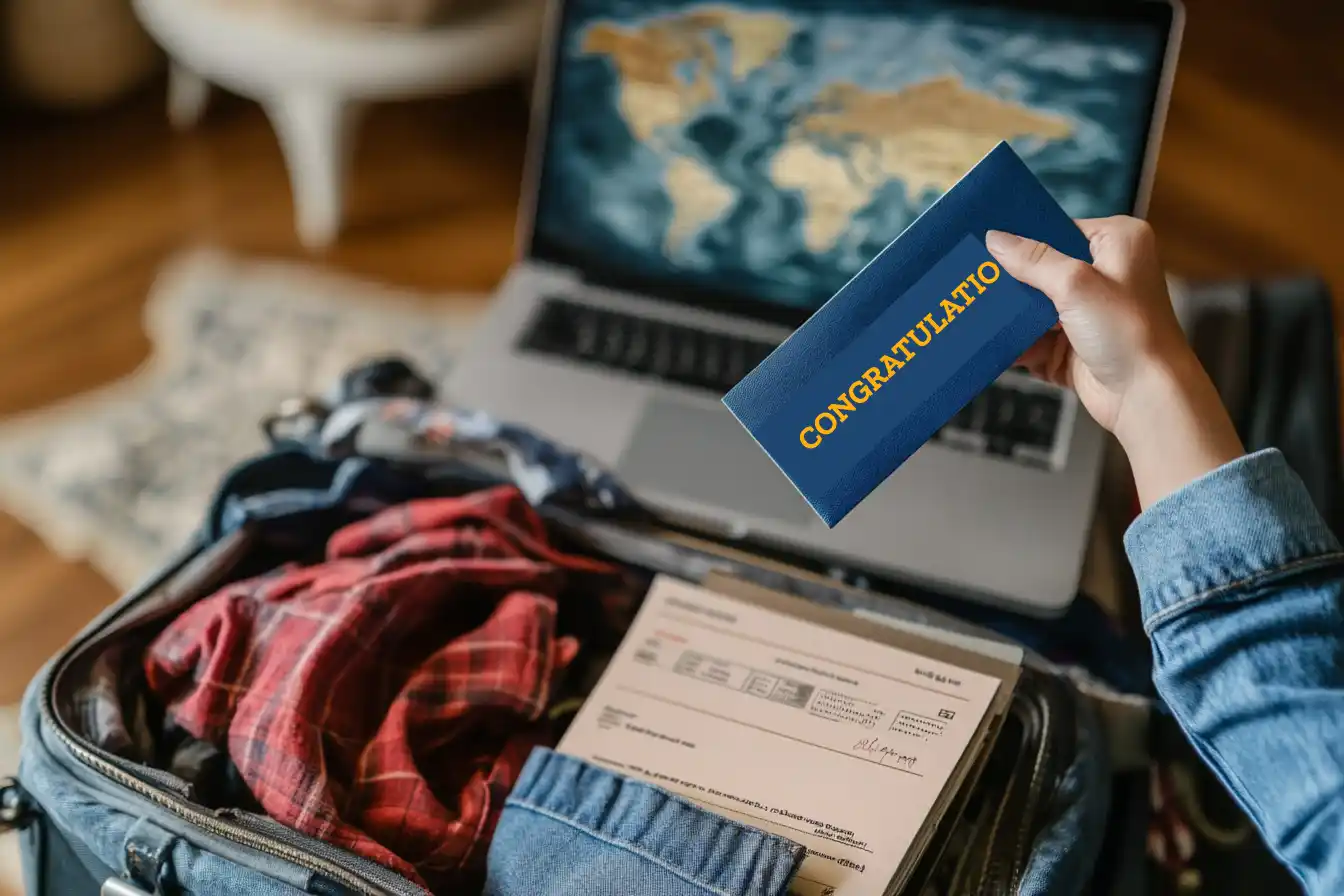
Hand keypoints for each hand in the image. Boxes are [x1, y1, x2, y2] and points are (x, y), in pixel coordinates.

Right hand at [985, 217, 1244, 507]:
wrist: (1145, 397)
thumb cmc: (1129, 333)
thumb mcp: (1075, 284)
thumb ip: (1033, 260)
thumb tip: (995, 238)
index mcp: (1119, 243)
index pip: (1060, 230)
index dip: (1024, 237)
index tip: (985, 241)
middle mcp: (1106, 275)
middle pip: (1043, 269)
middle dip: (1011, 280)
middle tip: (972, 277)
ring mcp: (1089, 313)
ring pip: (1035, 306)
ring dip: (1010, 315)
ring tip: (972, 311)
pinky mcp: (1075, 345)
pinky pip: (1035, 338)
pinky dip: (1017, 343)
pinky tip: (990, 344)